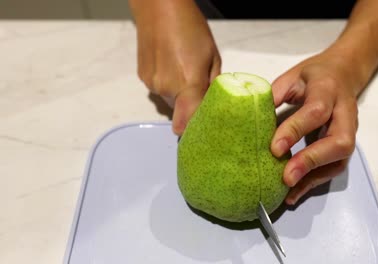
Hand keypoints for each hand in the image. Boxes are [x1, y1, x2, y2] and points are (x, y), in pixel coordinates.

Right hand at [129, 0, 220, 134]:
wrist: (159, 8)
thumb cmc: (192, 28)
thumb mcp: (212, 57)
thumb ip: (212, 86)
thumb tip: (211, 105)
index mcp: (187, 85)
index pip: (185, 125)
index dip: (193, 131)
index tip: (202, 129)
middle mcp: (166, 90)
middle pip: (180, 112)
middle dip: (191, 106)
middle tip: (199, 87)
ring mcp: (151, 84)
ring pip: (169, 101)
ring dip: (178, 94)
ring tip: (183, 70)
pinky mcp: (142, 77)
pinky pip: (158, 89)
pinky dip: (166, 84)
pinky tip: (170, 65)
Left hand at [270, 49, 362, 204]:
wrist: (343, 74)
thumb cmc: (314, 76)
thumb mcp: (292, 76)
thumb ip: (276, 94)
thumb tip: (252, 116)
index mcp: (328, 89)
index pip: (316, 112)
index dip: (295, 130)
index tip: (274, 148)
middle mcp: (344, 113)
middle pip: (338, 142)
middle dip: (311, 161)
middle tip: (286, 177)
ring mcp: (349, 131)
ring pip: (339, 160)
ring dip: (312, 178)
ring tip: (287, 191)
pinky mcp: (344, 146)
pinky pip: (333, 168)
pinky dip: (313, 183)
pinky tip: (294, 193)